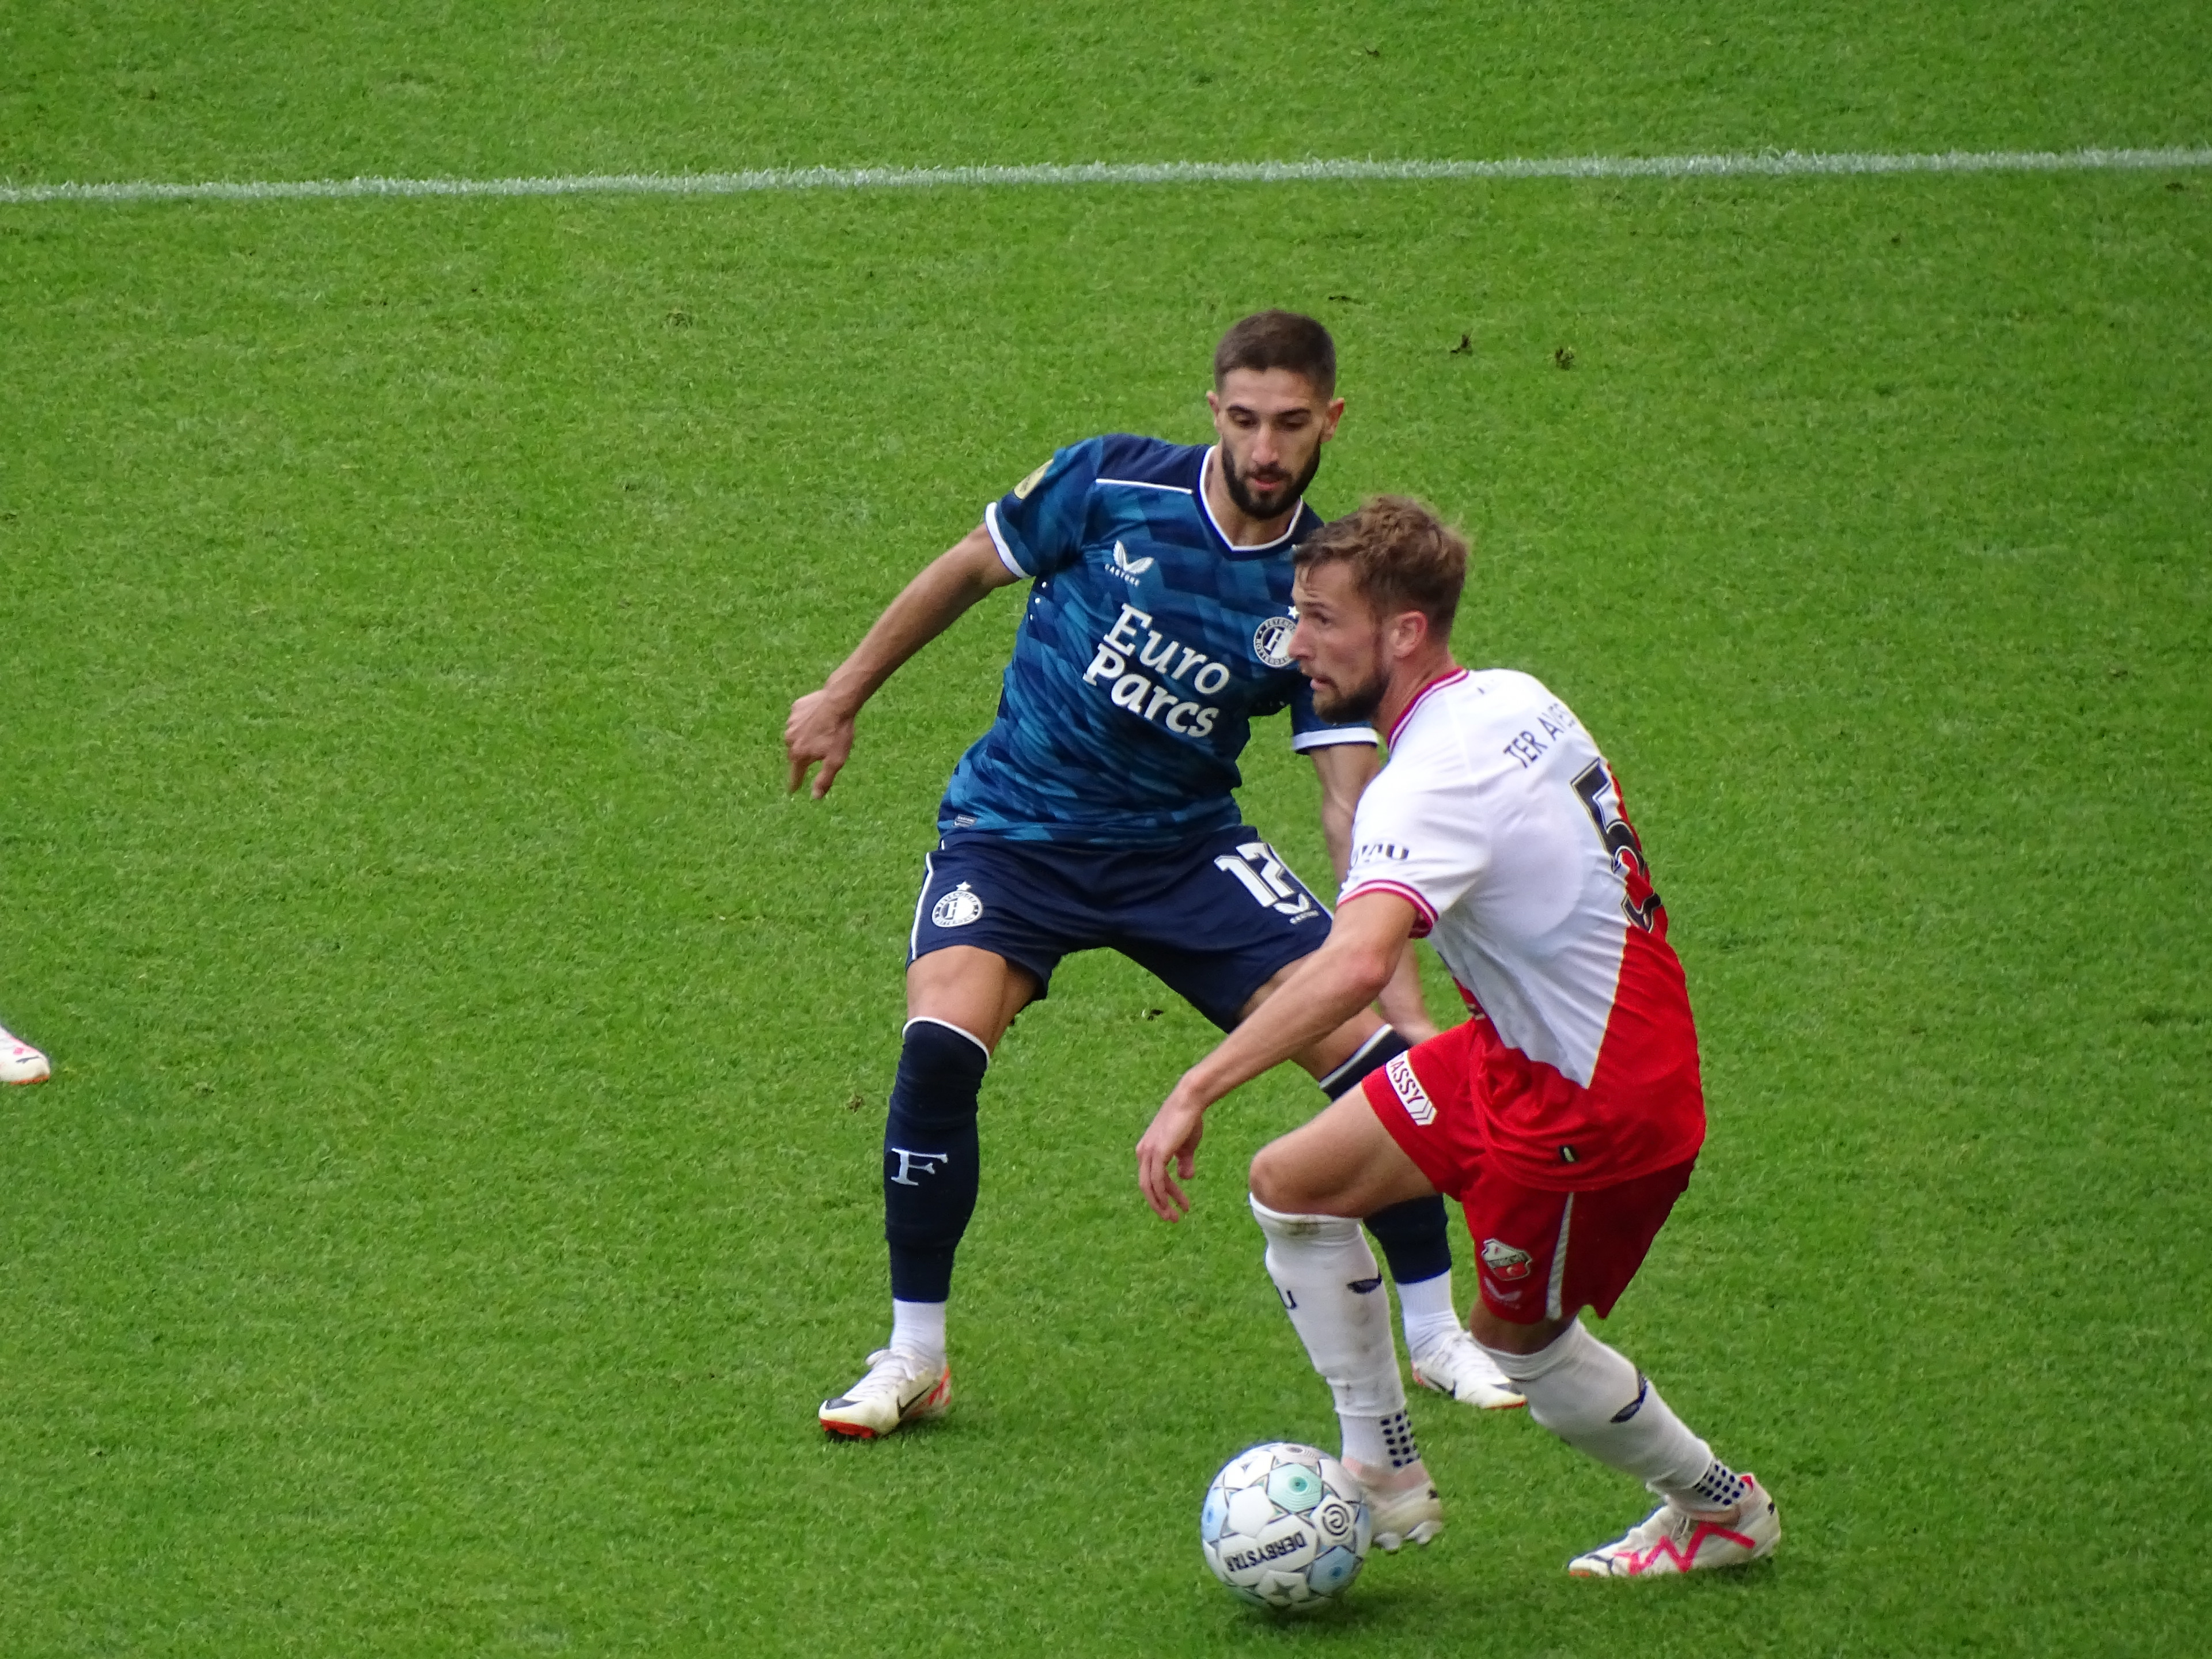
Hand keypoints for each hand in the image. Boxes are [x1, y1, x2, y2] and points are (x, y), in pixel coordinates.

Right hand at [785, 687, 856, 798]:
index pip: (795, 774)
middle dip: (804, 756)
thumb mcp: (835, 761)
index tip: (792, 790)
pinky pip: (799, 720)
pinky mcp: (796, 709)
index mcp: (799, 754)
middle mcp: (790, 740)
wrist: (838, 702)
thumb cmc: (838, 733)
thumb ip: (824, 780)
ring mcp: (791, 723)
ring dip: (806, 737)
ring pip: (797, 736)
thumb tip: (815, 796)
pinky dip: (807, 722)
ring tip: (822, 733)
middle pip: (796, 754)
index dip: (795, 783)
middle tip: (818, 752)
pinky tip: (819, 719)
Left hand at [1136, 1086, 1210, 1221]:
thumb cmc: (1188, 1121)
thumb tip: (1185, 1177)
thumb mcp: (1186, 1146)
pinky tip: (1171, 1204)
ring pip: (1150, 1186)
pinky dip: (1162, 1195)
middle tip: (1172, 1219)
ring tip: (1174, 1217)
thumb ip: (1184, 1162)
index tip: (1179, 1207)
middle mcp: (1143, 1153)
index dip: (1165, 1195)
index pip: (1152, 1179)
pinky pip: (1157, 1180)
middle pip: (1147, 1187)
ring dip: (1162, 1204)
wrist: (1189, 1102)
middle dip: (1159, 1205)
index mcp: (1147, 1151)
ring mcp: (1148, 1153)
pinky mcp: (1157, 1153)